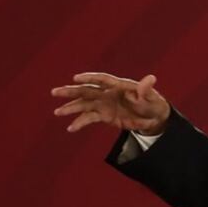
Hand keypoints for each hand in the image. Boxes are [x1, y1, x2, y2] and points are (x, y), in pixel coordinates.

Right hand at [51, 73, 169, 133]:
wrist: (152, 116)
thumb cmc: (152, 102)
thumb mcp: (151, 97)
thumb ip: (146, 89)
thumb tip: (151, 78)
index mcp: (118, 85)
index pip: (101, 79)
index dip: (88, 78)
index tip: (75, 78)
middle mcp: (107, 93)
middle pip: (86, 90)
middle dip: (71, 91)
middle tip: (55, 92)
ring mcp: (104, 104)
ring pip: (84, 104)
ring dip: (70, 107)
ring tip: (57, 112)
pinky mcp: (103, 115)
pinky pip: (89, 118)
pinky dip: (80, 123)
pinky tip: (71, 128)